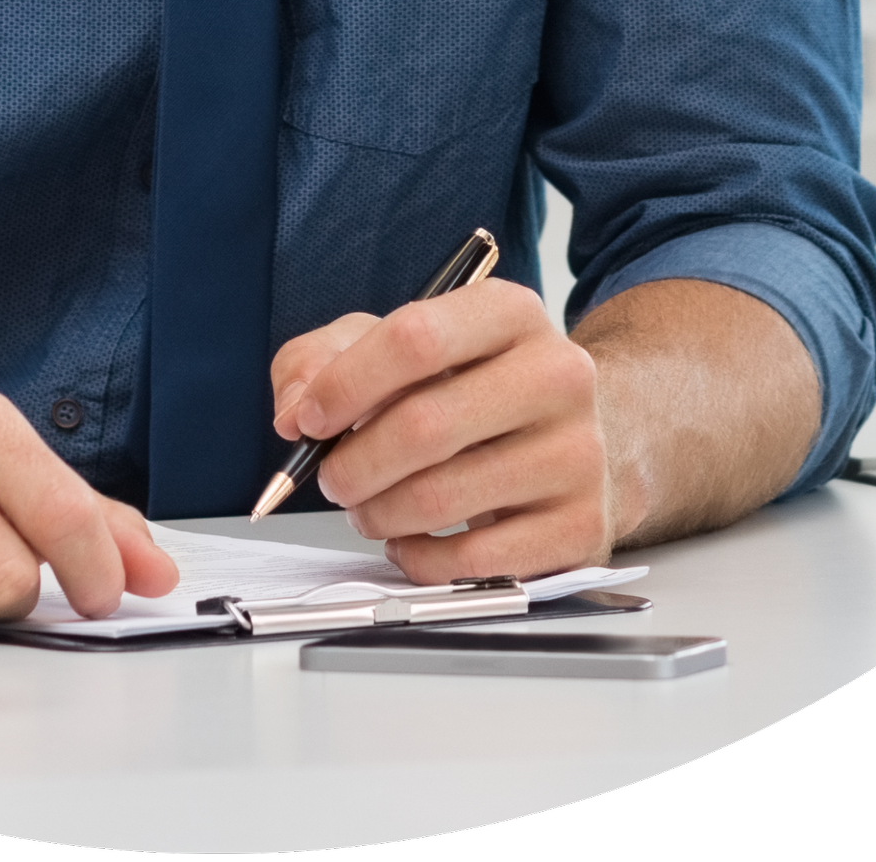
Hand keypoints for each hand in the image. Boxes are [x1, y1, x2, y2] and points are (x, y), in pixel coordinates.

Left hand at [269, 282, 614, 583]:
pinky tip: (409, 541)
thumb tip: (294, 411)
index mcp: (510, 313)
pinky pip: (474, 562)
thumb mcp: (396, 344)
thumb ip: (324, 358)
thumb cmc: (470, 388)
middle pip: (425, 425)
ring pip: (443, 498)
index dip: (346, 384)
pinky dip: (420, 560)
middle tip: (331, 478)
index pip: (416, 338)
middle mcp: (557, 375)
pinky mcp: (581, 527)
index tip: (308, 418)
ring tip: (368, 507)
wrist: (576, 438)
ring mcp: (577, 453)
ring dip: (379, 514)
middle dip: (353, 463)